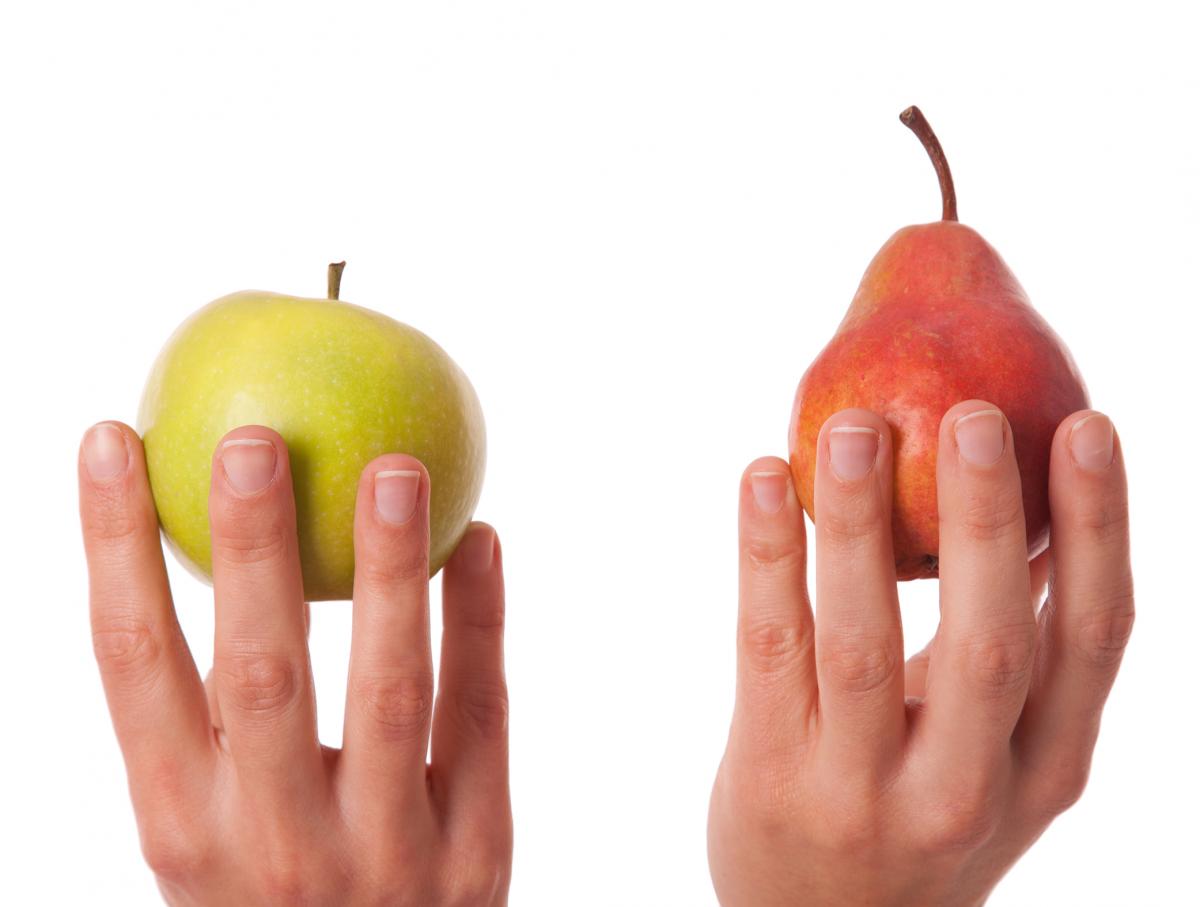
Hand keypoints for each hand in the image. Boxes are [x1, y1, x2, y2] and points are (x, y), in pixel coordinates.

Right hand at [79, 422, 510, 904]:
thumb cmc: (276, 888)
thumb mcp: (213, 824)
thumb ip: (211, 714)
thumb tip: (218, 532)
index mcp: (184, 825)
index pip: (131, 666)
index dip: (112, 548)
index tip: (111, 437)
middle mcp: (275, 843)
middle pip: (260, 673)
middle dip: (252, 551)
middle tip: (255, 437)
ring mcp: (386, 852)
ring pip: (389, 689)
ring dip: (392, 571)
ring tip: (398, 465)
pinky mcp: (478, 848)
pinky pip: (482, 713)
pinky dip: (482, 621)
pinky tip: (484, 539)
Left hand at [707, 401, 1132, 905]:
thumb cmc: (917, 806)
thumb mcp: (989, 750)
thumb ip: (1013, 646)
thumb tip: (1027, 498)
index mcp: (1044, 768)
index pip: (1095, 640)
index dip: (1099, 530)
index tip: (1089, 425)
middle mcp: (964, 787)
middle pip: (991, 642)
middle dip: (986, 522)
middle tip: (974, 412)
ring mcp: (862, 791)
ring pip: (862, 641)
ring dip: (856, 525)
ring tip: (852, 425)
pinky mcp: (772, 775)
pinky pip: (768, 646)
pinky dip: (765, 555)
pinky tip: (759, 476)